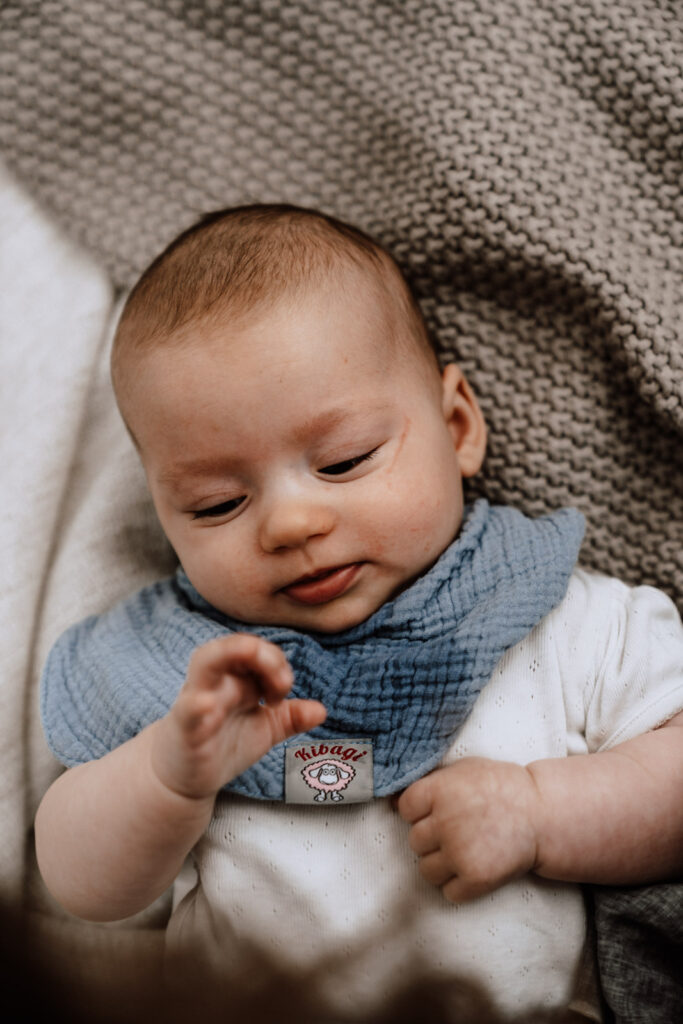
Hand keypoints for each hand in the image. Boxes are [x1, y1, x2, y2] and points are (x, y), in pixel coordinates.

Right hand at [151, 634, 325, 801]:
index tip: (281, 694)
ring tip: (254, 667)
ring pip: (206, 661)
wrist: (184, 776)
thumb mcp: (265, 729)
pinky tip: (208, 705)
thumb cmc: (223, 743)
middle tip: (282, 686)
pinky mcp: (185, 726)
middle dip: (264, 654)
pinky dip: (198, 704)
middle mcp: (217, 680)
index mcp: (237, 676)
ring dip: (231, 654)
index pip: (260, 650)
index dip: (278, 664)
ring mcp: (198, 699)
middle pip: (236, 644)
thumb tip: (321, 711)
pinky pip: (189, 708)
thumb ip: (291, 717)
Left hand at [397, 758, 541, 901]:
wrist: (542, 814)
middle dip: (432, 838)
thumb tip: (389, 802)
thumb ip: (428, 782)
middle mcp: (445, 821)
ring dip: (441, 864)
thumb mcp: (462, 771)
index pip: (405, 809)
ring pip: (426, 869)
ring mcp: (460, 852)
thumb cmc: (499, 787)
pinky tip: (474, 868)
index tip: (440, 810)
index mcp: (439, 790)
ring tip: (465, 850)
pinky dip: (458, 885)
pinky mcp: (476, 878)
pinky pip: (448, 892)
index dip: (420, 811)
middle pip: (414, 841)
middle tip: (459, 830)